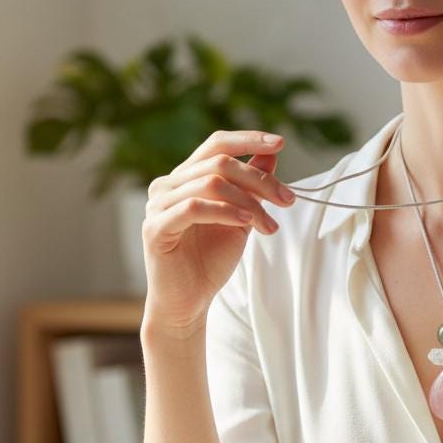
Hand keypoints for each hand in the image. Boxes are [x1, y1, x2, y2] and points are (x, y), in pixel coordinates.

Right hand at [140, 129, 296, 339]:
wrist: (188, 302)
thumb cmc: (210, 262)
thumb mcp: (240, 218)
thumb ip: (251, 187)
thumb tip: (270, 154)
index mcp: (186, 178)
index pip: (216, 145)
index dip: (247, 140)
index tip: (280, 143)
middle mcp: (168, 185)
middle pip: (219, 163)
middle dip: (259, 180)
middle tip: (287, 200)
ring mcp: (158, 205)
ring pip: (210, 183)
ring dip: (248, 202)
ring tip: (268, 225)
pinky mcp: (155, 228)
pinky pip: (194, 207)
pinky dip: (225, 211)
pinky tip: (246, 223)